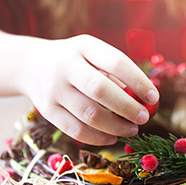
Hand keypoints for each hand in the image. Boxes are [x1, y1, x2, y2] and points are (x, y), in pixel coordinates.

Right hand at [17, 34, 158, 145]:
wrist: (32, 65)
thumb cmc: (77, 62)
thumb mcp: (93, 55)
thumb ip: (116, 73)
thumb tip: (146, 100)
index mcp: (84, 47)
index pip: (116, 62)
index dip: (138, 81)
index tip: (153, 97)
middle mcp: (66, 66)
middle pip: (100, 90)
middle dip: (127, 107)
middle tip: (144, 118)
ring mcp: (53, 89)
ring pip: (89, 114)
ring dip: (115, 126)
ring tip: (132, 129)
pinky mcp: (46, 110)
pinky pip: (75, 130)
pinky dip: (98, 138)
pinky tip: (113, 137)